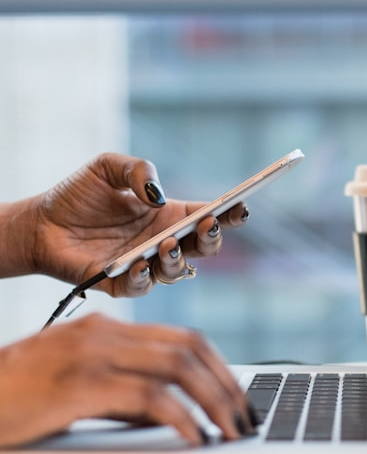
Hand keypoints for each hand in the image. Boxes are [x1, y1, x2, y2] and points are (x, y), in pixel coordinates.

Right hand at [0, 313, 254, 447]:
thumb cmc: (15, 400)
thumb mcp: (78, 387)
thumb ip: (125, 393)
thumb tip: (174, 414)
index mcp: (105, 329)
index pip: (183, 337)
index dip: (220, 367)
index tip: (238, 397)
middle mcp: (102, 334)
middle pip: (190, 348)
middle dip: (227, 385)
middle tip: (245, 418)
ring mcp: (91, 355)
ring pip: (178, 367)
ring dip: (214, 401)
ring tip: (230, 430)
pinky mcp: (79, 385)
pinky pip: (149, 397)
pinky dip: (181, 417)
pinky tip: (194, 437)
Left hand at [28, 153, 248, 295]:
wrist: (39, 223)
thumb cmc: (77, 196)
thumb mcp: (107, 167)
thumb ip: (138, 169)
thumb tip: (158, 195)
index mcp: (169, 215)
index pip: (209, 216)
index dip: (229, 214)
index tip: (241, 207)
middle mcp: (163, 242)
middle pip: (204, 248)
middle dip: (212, 239)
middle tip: (208, 225)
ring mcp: (145, 265)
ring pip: (177, 271)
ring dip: (177, 258)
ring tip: (166, 243)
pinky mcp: (121, 283)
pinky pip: (142, 287)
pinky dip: (144, 277)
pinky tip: (139, 262)